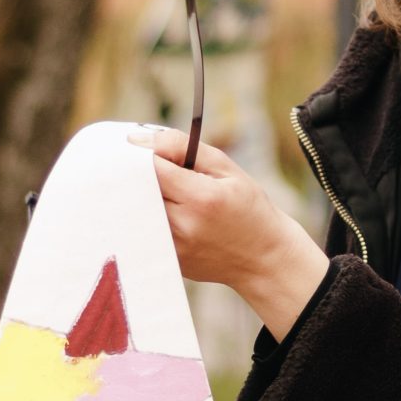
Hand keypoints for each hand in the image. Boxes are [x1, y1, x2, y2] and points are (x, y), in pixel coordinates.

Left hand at [132, 129, 327, 339]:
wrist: (263, 258)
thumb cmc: (248, 207)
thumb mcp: (226, 168)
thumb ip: (184, 148)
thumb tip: (141, 140)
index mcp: (201, 198)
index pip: (151, 168)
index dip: (142, 154)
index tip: (141, 148)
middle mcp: (183, 225)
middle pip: (137, 190)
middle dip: (138, 173)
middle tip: (150, 167)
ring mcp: (173, 247)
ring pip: (137, 210)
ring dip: (142, 195)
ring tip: (168, 192)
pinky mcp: (168, 260)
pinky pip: (146, 229)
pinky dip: (150, 215)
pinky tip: (171, 213)